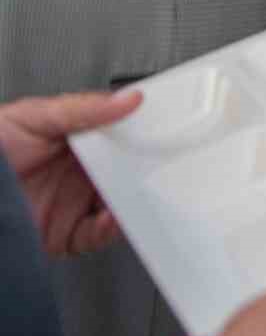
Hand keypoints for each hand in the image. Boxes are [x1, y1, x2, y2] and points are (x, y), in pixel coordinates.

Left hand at [0, 89, 140, 255]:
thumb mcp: (36, 115)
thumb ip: (83, 109)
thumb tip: (127, 99)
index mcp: (76, 137)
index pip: (119, 134)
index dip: (140, 133)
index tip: (159, 131)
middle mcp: (77, 171)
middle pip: (123, 171)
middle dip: (142, 169)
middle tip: (156, 164)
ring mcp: (72, 203)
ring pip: (116, 204)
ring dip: (131, 201)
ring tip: (139, 193)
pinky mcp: (64, 234)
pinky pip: (96, 236)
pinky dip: (110, 230)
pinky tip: (112, 217)